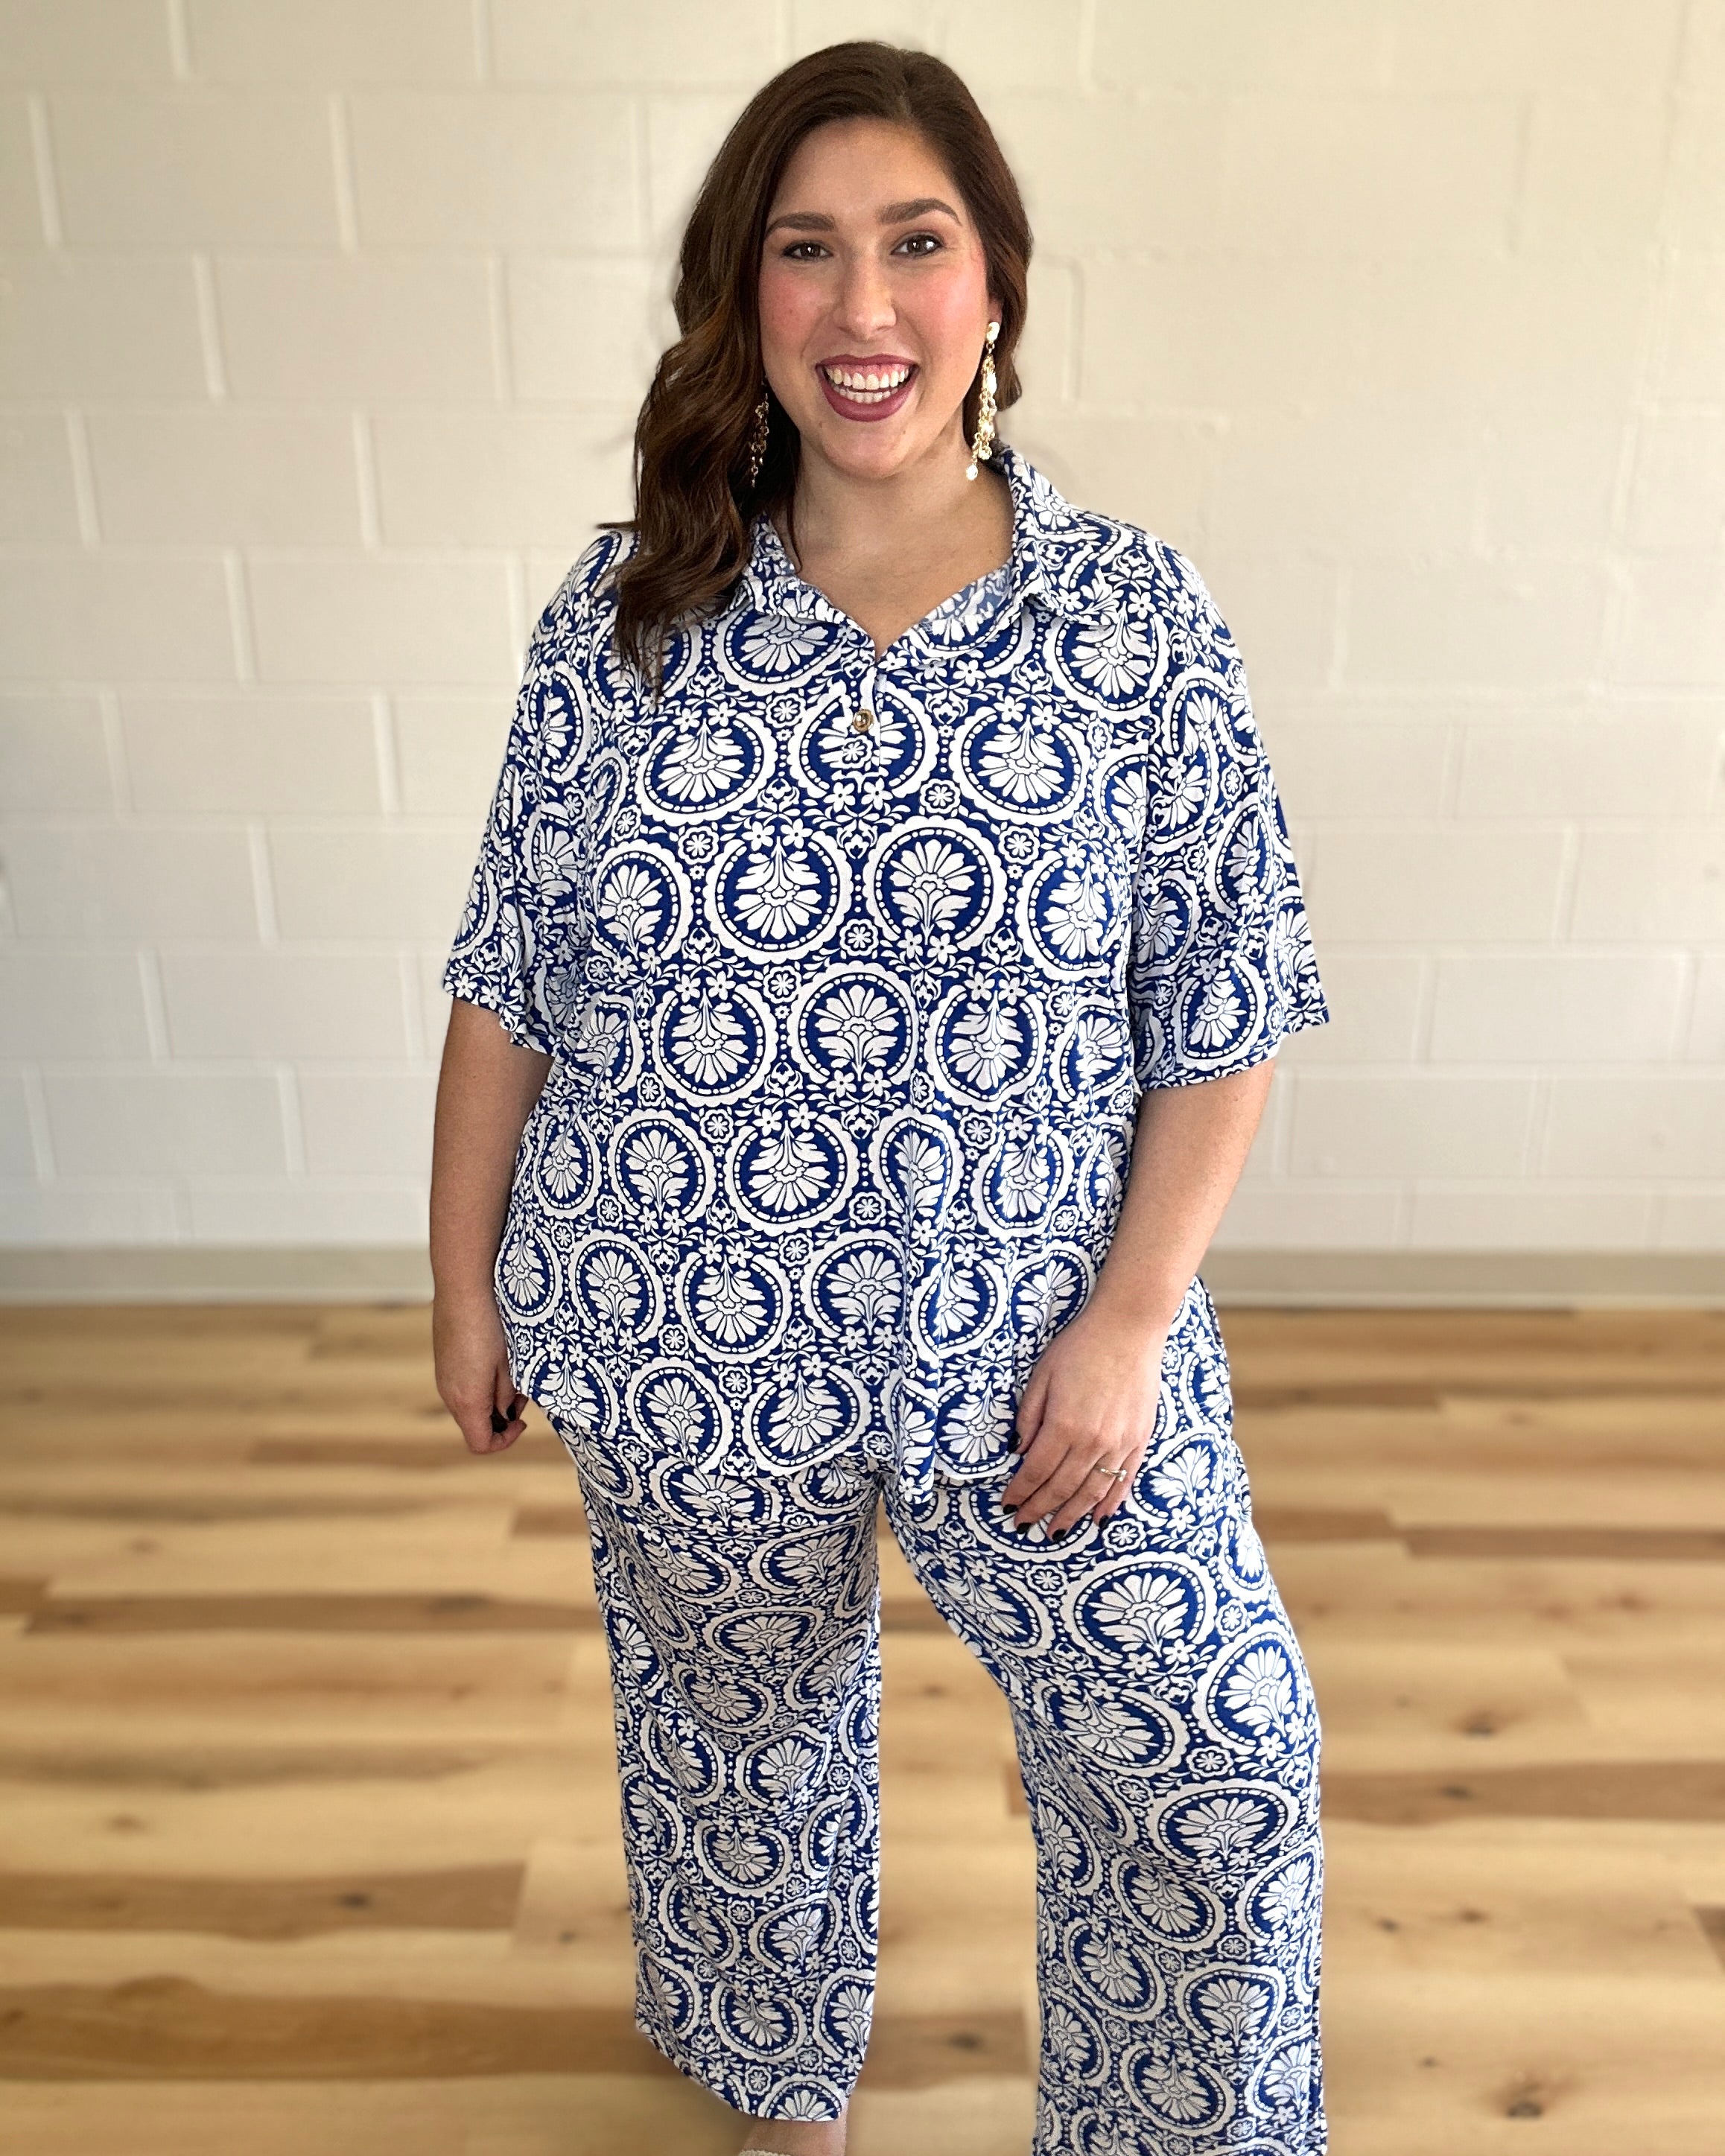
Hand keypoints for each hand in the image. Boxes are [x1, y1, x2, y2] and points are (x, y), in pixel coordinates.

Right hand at [433, 1288, 528, 1454]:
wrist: (463, 1292)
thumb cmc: (488, 1327)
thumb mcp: (507, 1365)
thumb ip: (506, 1396)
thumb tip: (505, 1413)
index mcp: (468, 1400)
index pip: (481, 1444)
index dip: (505, 1441)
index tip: (522, 1421)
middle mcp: (449, 1395)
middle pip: (474, 1427)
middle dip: (500, 1419)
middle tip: (521, 1396)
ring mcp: (443, 1380)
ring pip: (468, 1407)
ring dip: (490, 1403)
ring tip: (510, 1377)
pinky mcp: (443, 1366)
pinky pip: (461, 1390)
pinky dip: (479, 1388)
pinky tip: (493, 1365)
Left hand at [1001, 1299, 1167, 1537]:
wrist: (1129, 1328)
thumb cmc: (1081, 1347)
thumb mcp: (1041, 1376)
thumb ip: (1029, 1417)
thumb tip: (1019, 1451)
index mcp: (1063, 1425)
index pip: (1036, 1471)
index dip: (1020, 1492)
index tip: (1008, 1506)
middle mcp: (1093, 1442)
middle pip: (1062, 1488)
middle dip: (1040, 1509)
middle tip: (1024, 1524)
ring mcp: (1120, 1444)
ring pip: (1092, 1492)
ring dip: (1071, 1515)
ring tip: (1056, 1531)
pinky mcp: (1139, 1440)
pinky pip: (1124, 1481)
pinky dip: (1110, 1504)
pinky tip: (1098, 1519)